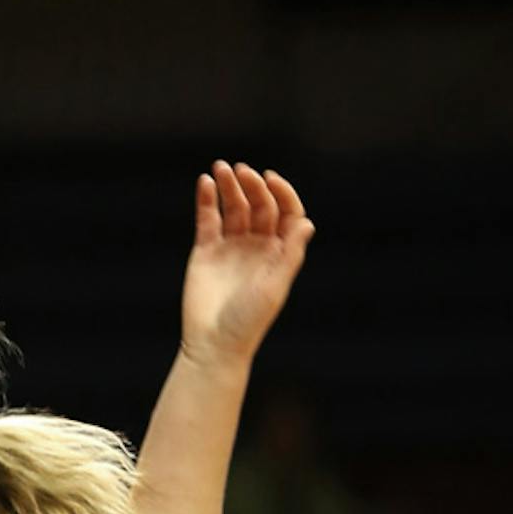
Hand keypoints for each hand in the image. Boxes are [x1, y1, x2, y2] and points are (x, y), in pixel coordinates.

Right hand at [179, 161, 314, 368]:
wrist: (213, 344)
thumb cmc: (249, 321)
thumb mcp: (275, 287)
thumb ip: (291, 254)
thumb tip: (307, 222)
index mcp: (280, 252)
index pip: (287, 213)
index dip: (282, 193)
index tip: (270, 179)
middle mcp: (257, 246)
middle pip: (260, 205)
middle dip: (252, 185)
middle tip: (242, 172)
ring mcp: (231, 247)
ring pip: (234, 207)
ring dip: (229, 186)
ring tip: (220, 169)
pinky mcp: (205, 251)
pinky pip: (207, 219)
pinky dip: (207, 200)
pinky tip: (206, 183)